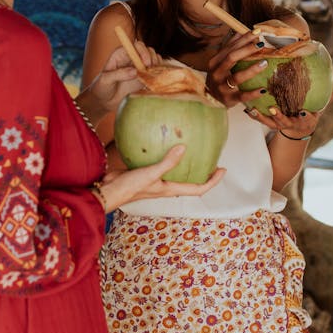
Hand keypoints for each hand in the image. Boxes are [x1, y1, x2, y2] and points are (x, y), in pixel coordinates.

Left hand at [79, 40, 159, 122]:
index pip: (135, 46)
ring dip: (156, 65)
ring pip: (154, 58)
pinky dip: (158, 73)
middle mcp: (132, 57)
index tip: (145, 63)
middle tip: (150, 69)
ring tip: (152, 74)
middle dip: (151, 58)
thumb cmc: (102, 87)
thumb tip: (135, 71)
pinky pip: (156, 70)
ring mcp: (139, 66)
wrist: (105, 100)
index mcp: (121, 54)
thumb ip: (119, 74)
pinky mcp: (144, 76)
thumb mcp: (106, 80)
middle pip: (147, 50)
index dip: (142, 52)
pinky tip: (154, 79)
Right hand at [99, 145, 225, 211]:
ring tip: (193, 150)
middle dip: (203, 172)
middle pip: (191, 182)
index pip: (199, 189)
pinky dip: (167, 155)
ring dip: (186, 164)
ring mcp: (156, 180)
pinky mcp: (146, 172)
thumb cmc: (131, 187)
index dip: (213, 181)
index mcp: (171, 189)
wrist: (109, 190)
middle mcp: (166, 186)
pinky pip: (162, 163)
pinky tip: (165, 143)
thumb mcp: (151, 173)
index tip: (223, 169)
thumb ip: (168, 162)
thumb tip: (184, 147)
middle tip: (211, 158)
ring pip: (177, 173)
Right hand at [206, 32, 269, 105]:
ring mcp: (222, 87)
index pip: (230, 47)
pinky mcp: (229, 99)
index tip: (257, 32)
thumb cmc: (220, 77)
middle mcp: (217, 73)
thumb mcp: (221, 62)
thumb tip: (240, 32)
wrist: (212, 99)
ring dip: (252, 70)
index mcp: (215, 62)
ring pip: (237, 77)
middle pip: (231, 58)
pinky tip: (263, 89)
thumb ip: (230, 48)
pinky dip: (253, 93)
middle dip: (247, 50)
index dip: (243, 39)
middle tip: (261, 44)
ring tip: (265, 63)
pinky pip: (243, 96)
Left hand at [242, 64, 332, 135]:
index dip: (305, 117)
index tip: (303, 112)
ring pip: (269, 123)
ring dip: (261, 117)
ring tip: (252, 109)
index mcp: (307, 118)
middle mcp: (293, 124)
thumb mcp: (324, 101)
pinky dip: (254, 115)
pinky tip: (246, 109)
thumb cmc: (313, 109)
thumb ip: (332, 85)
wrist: (300, 128)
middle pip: (285, 123)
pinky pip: (261, 120)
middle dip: (279, 117)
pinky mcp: (271, 124)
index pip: (308, 118)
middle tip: (272, 109)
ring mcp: (280, 125)